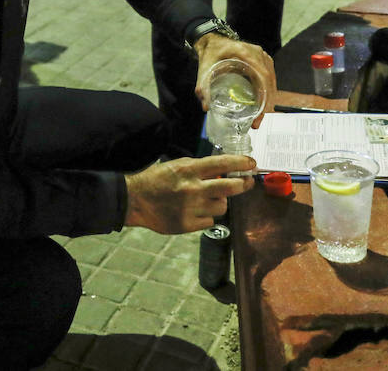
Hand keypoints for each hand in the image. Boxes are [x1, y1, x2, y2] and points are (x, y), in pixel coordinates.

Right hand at [124, 155, 255, 233]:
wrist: (136, 200)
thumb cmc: (157, 179)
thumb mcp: (177, 165)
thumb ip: (199, 168)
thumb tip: (224, 171)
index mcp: (189, 170)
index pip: (222, 164)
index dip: (240, 163)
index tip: (251, 163)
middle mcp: (193, 188)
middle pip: (230, 188)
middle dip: (243, 185)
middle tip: (247, 183)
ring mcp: (191, 208)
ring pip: (222, 207)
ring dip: (219, 202)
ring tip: (208, 199)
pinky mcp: (187, 225)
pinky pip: (210, 221)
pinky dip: (206, 216)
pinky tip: (195, 212)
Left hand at [193, 34, 275, 128]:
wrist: (213, 40)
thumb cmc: (212, 50)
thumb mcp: (205, 67)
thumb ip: (203, 85)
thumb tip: (206, 106)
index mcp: (247, 53)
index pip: (263, 76)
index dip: (264, 96)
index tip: (260, 112)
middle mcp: (258, 54)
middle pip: (269, 82)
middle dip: (265, 104)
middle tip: (257, 122)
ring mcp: (262, 57)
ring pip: (271, 82)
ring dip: (267, 101)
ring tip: (258, 118)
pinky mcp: (262, 62)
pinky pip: (268, 80)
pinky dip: (266, 94)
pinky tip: (260, 107)